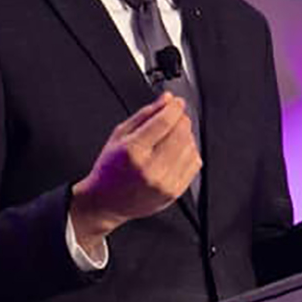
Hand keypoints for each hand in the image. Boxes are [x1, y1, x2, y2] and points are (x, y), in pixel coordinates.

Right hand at [69, 93, 200, 249]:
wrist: (107, 202)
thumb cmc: (110, 169)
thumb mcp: (120, 135)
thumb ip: (145, 114)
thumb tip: (167, 99)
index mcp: (133, 151)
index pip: (164, 122)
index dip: (175, 107)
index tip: (177, 103)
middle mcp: (150, 168)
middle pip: (181, 133)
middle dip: (181, 119)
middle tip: (174, 118)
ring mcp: (164, 182)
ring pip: (191, 147)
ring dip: (186, 136)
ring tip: (172, 137)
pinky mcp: (174, 192)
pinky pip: (194, 164)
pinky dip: (190, 152)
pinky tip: (177, 152)